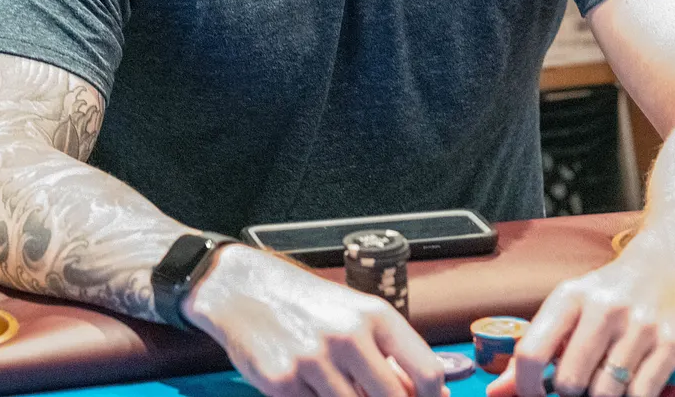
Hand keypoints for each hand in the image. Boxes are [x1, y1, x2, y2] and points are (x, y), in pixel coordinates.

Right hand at [185, 247, 445, 396]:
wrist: (243, 288)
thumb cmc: (308, 305)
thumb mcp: (355, 314)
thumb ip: (390, 354)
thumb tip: (432, 396)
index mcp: (374, 315)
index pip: (427, 371)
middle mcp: (347, 336)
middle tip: (373, 395)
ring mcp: (313, 361)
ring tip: (337, 385)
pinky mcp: (281, 383)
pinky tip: (311, 388)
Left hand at [485, 251, 674, 396]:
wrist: (666, 267)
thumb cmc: (607, 294)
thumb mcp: (567, 309)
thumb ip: (535, 349)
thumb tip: (498, 393)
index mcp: (570, 296)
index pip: (532, 352)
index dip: (525, 386)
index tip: (532, 396)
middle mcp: (605, 309)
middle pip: (570, 381)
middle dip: (569, 392)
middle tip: (577, 382)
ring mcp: (640, 327)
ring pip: (606, 392)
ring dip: (600, 395)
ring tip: (603, 378)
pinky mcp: (671, 345)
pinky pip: (640, 395)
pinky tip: (626, 382)